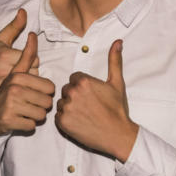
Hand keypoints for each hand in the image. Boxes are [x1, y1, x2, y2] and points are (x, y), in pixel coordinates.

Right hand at [0, 9, 26, 94]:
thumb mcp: (0, 37)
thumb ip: (15, 25)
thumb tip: (24, 11)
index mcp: (5, 55)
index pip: (33, 58)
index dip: (33, 57)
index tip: (27, 56)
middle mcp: (3, 70)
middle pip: (33, 72)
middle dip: (32, 68)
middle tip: (24, 66)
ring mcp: (0, 84)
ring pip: (28, 84)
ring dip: (28, 80)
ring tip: (21, 75)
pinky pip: (19, 93)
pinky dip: (20, 90)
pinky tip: (17, 85)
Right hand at [0, 31, 55, 135]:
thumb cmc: (1, 86)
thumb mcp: (12, 67)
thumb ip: (25, 49)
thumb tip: (29, 25)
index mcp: (16, 74)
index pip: (49, 86)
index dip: (43, 90)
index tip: (31, 89)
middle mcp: (13, 88)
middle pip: (47, 101)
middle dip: (41, 104)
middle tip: (29, 102)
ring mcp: (10, 104)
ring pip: (42, 114)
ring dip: (35, 115)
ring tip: (24, 110)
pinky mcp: (7, 120)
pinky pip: (31, 126)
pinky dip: (27, 125)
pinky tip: (18, 119)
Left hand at [56, 40, 138, 161]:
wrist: (117, 134)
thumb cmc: (117, 109)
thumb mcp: (117, 83)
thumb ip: (114, 60)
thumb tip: (118, 42)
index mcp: (83, 81)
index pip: (74, 78)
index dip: (83, 87)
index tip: (92, 96)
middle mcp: (72, 93)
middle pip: (66, 90)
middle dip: (75, 96)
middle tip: (89, 106)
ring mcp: (66, 108)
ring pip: (61, 103)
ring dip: (69, 107)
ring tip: (84, 115)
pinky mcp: (62, 122)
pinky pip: (58, 116)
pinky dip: (66, 119)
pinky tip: (79, 122)